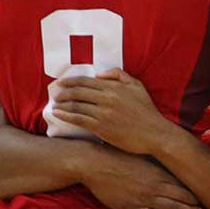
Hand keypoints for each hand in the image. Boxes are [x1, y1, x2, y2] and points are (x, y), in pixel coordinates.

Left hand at [51, 69, 170, 154]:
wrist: (155, 134)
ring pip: (76, 105)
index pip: (86, 81)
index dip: (71, 81)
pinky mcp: (101, 127)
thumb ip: (119, 75)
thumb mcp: (137, 86)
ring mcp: (103, 113)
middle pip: (78, 92)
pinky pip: (79, 119)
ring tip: (55, 105)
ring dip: (62, 104)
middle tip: (56, 94)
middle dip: (63, 92)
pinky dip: (66, 116)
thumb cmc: (147, 111)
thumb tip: (100, 74)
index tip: (61, 83)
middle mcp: (106, 98)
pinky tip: (58, 114)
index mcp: (113, 87)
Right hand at [81, 146, 201, 208]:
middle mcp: (155, 185)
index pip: (183, 182)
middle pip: (182, 196)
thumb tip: (168, 159)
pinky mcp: (134, 208)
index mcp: (158, 172)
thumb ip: (155, 162)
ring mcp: (145, 198)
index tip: (206, 191)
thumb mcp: (140, 156)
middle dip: (196, 202)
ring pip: (173, 207)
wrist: (95, 164)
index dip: (196, 189)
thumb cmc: (117, 158)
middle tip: (209, 206)